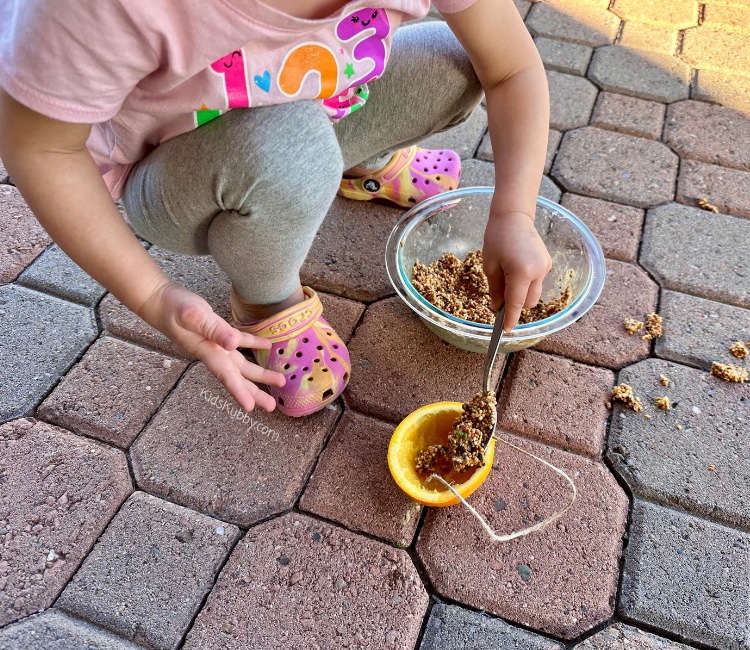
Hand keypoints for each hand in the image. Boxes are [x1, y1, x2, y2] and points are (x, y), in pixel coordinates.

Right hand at [137, 280, 284, 411]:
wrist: (160, 301)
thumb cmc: (173, 308)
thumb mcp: (193, 315)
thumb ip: (212, 329)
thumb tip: (232, 343)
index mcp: (208, 352)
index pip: (226, 376)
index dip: (238, 392)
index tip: (250, 407)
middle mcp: (214, 353)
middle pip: (238, 377)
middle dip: (254, 392)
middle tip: (272, 406)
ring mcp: (216, 345)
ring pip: (242, 364)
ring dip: (260, 374)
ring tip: (279, 382)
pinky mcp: (218, 333)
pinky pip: (240, 342)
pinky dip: (254, 344)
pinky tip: (268, 346)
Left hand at [482, 210, 552, 331]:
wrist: (514, 217)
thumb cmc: (497, 238)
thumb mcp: (490, 266)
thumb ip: (495, 290)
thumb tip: (498, 307)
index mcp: (521, 273)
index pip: (516, 304)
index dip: (510, 319)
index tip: (506, 331)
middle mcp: (537, 272)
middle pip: (528, 303)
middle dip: (515, 306)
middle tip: (499, 296)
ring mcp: (545, 268)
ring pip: (534, 294)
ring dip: (521, 295)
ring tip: (507, 278)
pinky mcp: (547, 264)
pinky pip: (537, 282)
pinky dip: (527, 284)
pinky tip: (516, 269)